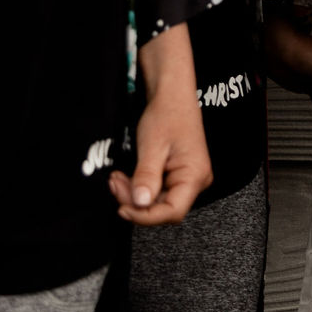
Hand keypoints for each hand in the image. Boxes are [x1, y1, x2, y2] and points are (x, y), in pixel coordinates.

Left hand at [110, 24, 210, 224]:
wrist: (172, 96)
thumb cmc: (168, 113)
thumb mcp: (152, 146)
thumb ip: (147, 177)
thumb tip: (140, 203)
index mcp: (195, 175)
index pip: (171, 211)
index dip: (145, 215)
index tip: (122, 208)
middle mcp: (197, 181)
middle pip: (163, 208)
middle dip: (135, 201)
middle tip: (115, 183)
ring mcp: (188, 178)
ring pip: (159, 201)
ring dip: (135, 194)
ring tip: (117, 178)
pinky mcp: (179, 175)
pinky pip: (158, 191)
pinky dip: (140, 187)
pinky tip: (127, 177)